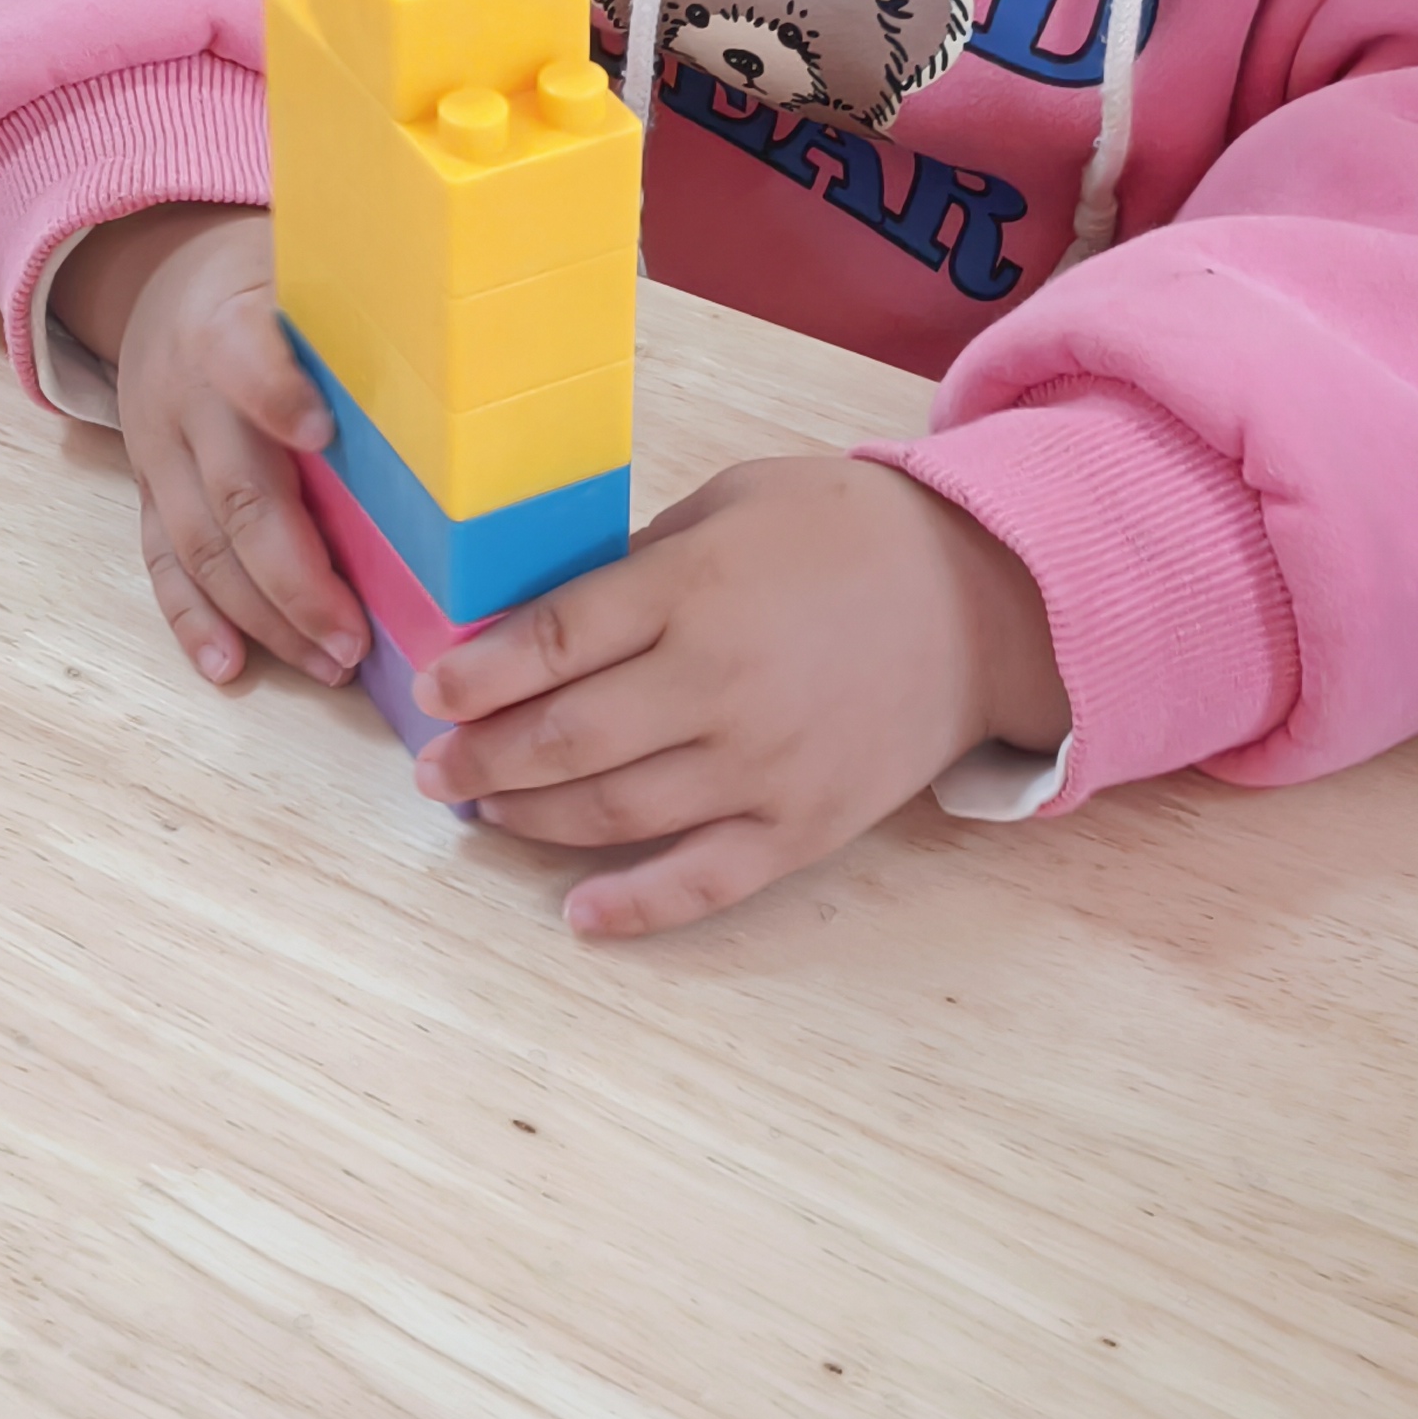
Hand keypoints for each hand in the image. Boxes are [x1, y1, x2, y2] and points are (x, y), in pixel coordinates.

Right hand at [56, 204, 365, 693]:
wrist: (163, 291)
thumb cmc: (271, 287)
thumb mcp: (309, 268)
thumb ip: (365, 306)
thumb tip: (479, 346)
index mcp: (228, 326)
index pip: (245, 358)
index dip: (275, 392)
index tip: (320, 431)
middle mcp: (187, 395)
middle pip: (234, 492)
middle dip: (294, 575)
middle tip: (354, 635)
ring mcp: (162, 453)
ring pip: (201, 546)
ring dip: (262, 615)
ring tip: (328, 662)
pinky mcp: (151, 494)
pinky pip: (164, 563)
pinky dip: (194, 621)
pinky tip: (228, 667)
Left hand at [414, 452, 1067, 937]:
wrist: (987, 597)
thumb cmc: (848, 534)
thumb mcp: (733, 505)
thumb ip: (640, 562)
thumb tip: (543, 617)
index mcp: (697, 590)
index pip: (553, 641)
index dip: (477, 675)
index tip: (430, 690)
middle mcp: (720, 683)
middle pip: (567, 737)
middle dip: (481, 757)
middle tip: (434, 767)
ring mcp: (764, 763)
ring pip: (615, 811)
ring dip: (531, 817)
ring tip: (485, 808)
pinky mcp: (805, 823)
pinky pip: (706, 880)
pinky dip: (636, 905)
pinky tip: (579, 913)